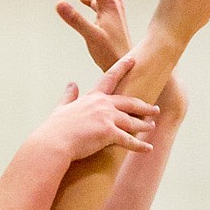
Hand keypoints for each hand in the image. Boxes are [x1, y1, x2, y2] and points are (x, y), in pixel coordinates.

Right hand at [42, 57, 158, 161]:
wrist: (55, 142)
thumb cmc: (56, 128)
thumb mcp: (62, 107)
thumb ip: (69, 96)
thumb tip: (71, 84)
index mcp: (93, 97)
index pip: (110, 78)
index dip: (122, 68)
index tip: (133, 60)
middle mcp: (103, 104)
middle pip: (129, 103)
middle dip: (143, 106)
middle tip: (154, 108)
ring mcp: (107, 117)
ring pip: (132, 121)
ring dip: (144, 125)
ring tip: (152, 127)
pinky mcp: (109, 132)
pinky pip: (128, 140)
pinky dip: (139, 146)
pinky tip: (148, 149)